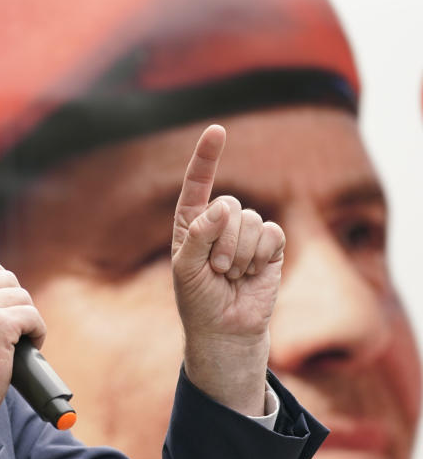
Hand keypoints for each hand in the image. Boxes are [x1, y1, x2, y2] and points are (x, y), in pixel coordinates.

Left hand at [172, 125, 284, 414]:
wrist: (225, 327)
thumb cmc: (197, 299)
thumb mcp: (186, 268)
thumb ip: (199, 235)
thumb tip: (221, 206)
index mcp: (191, 222)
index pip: (197, 184)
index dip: (207, 157)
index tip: (216, 131)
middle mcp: (220, 222)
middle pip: (230, 205)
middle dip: (222, 241)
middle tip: (216, 270)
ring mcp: (247, 232)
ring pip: (251, 220)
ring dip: (240, 253)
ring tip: (231, 275)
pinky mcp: (271, 245)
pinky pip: (272, 233)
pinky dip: (260, 255)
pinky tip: (252, 273)